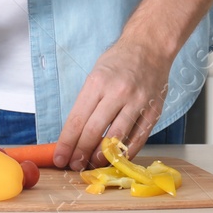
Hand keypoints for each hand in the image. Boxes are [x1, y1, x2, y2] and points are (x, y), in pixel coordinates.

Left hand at [53, 35, 172, 170]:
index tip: (59, 157)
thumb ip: (87, 103)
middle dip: (80, 152)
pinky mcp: (153, 110)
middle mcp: (117, 92)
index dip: (66, 142)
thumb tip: (74, 134)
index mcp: (97, 82)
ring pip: (116, 137)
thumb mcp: (94, 75)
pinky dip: (126, 152)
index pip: (77, 119)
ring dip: (102, 156)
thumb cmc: (117, 62)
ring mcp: (137, 102)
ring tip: (92, 165)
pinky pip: (138, 138)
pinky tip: (116, 159)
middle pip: (94, 130)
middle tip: (73, 165)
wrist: (149, 47)